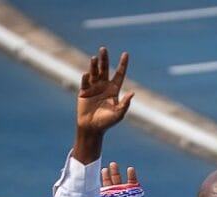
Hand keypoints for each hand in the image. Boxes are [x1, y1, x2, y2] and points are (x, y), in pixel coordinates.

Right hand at [73, 48, 134, 162]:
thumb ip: (125, 104)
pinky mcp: (84, 91)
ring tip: (94, 58)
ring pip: (94, 72)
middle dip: (104, 59)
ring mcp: (93, 87)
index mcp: (113, 90)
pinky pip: (85, 82)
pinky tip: (86, 75)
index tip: (125, 54)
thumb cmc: (107, 122)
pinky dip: (85, 78)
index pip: (119, 74)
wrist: (92, 128)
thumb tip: (133, 93)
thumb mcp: (118, 114)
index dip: (122, 64)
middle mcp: (104, 86)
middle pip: (105, 69)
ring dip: (94, 65)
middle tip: (103, 49)